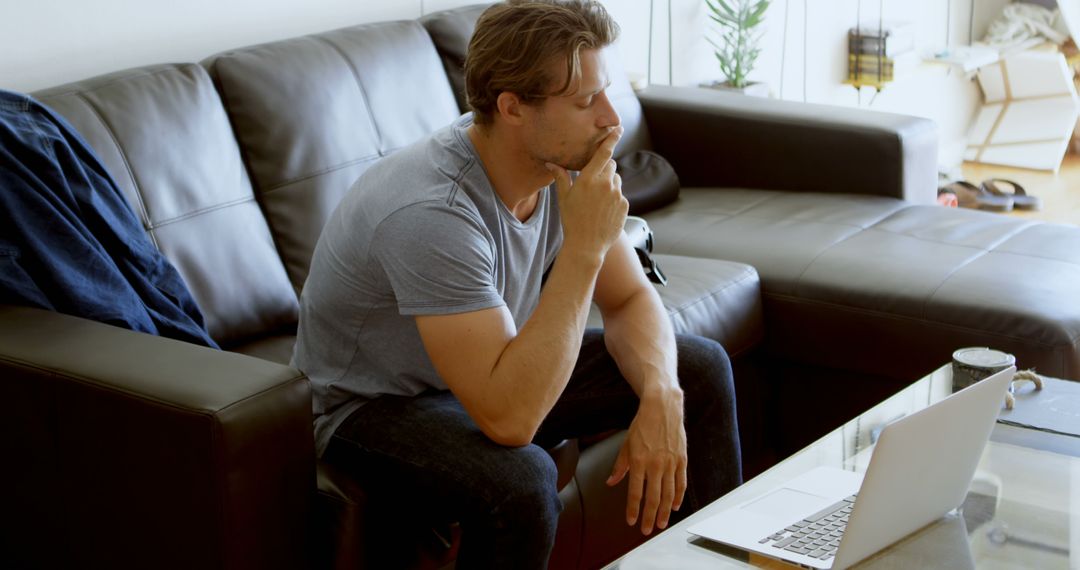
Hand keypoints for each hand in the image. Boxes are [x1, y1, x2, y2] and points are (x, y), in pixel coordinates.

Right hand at [546, 127, 627, 260]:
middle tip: (593, 183)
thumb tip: (551, 164)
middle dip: (604, 169)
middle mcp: (606, 184)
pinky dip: (614, 199)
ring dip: (609, 184)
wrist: (586, 246)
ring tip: (596, 202)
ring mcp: (617, 195)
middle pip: (611, 165)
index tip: (618, 129)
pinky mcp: (625, 205)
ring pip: (616, 180)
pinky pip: (620, 195)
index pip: (604, 152)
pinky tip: (603, 212)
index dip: (612, 138)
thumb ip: (561, 177)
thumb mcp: (564, 198)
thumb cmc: (572, 221)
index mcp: (589, 179)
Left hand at [606, 386, 686, 534]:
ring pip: (668, 494)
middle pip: (653, 497)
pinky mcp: (681, 459)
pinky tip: (674, 505)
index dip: (633, 509)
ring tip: (662, 523)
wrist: (662, 407)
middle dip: (650, 516)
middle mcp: (655, 464)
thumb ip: (620, 466)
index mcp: (638, 461)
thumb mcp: (626, 444)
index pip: (635, 492)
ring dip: (665, 511)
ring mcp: (670, 462)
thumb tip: (611, 482)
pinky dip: (678, 496)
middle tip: (648, 530)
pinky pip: (681, 483)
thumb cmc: (642, 424)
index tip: (631, 521)